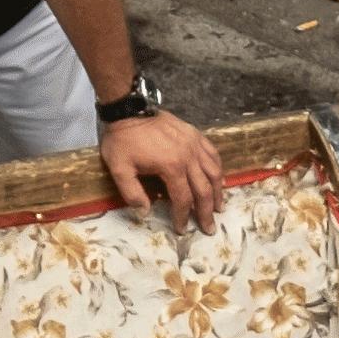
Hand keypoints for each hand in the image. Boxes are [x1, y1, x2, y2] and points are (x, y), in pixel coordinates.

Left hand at [99, 107, 228, 228]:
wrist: (129, 108)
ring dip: (218, 192)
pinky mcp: (195, 135)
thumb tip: (145, 212)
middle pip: (204, 190)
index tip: (181, 229)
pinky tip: (218, 179)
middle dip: (206, 212)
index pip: (182, 199)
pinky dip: (218, 169)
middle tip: (208, 228)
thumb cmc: (123, 139)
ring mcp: (194, 144)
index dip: (182, 216)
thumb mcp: (119, 168)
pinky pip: (213, 154)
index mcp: (171, 167)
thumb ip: (131, 193)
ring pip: (214, 173)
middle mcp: (188, 157)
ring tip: (219, 207)